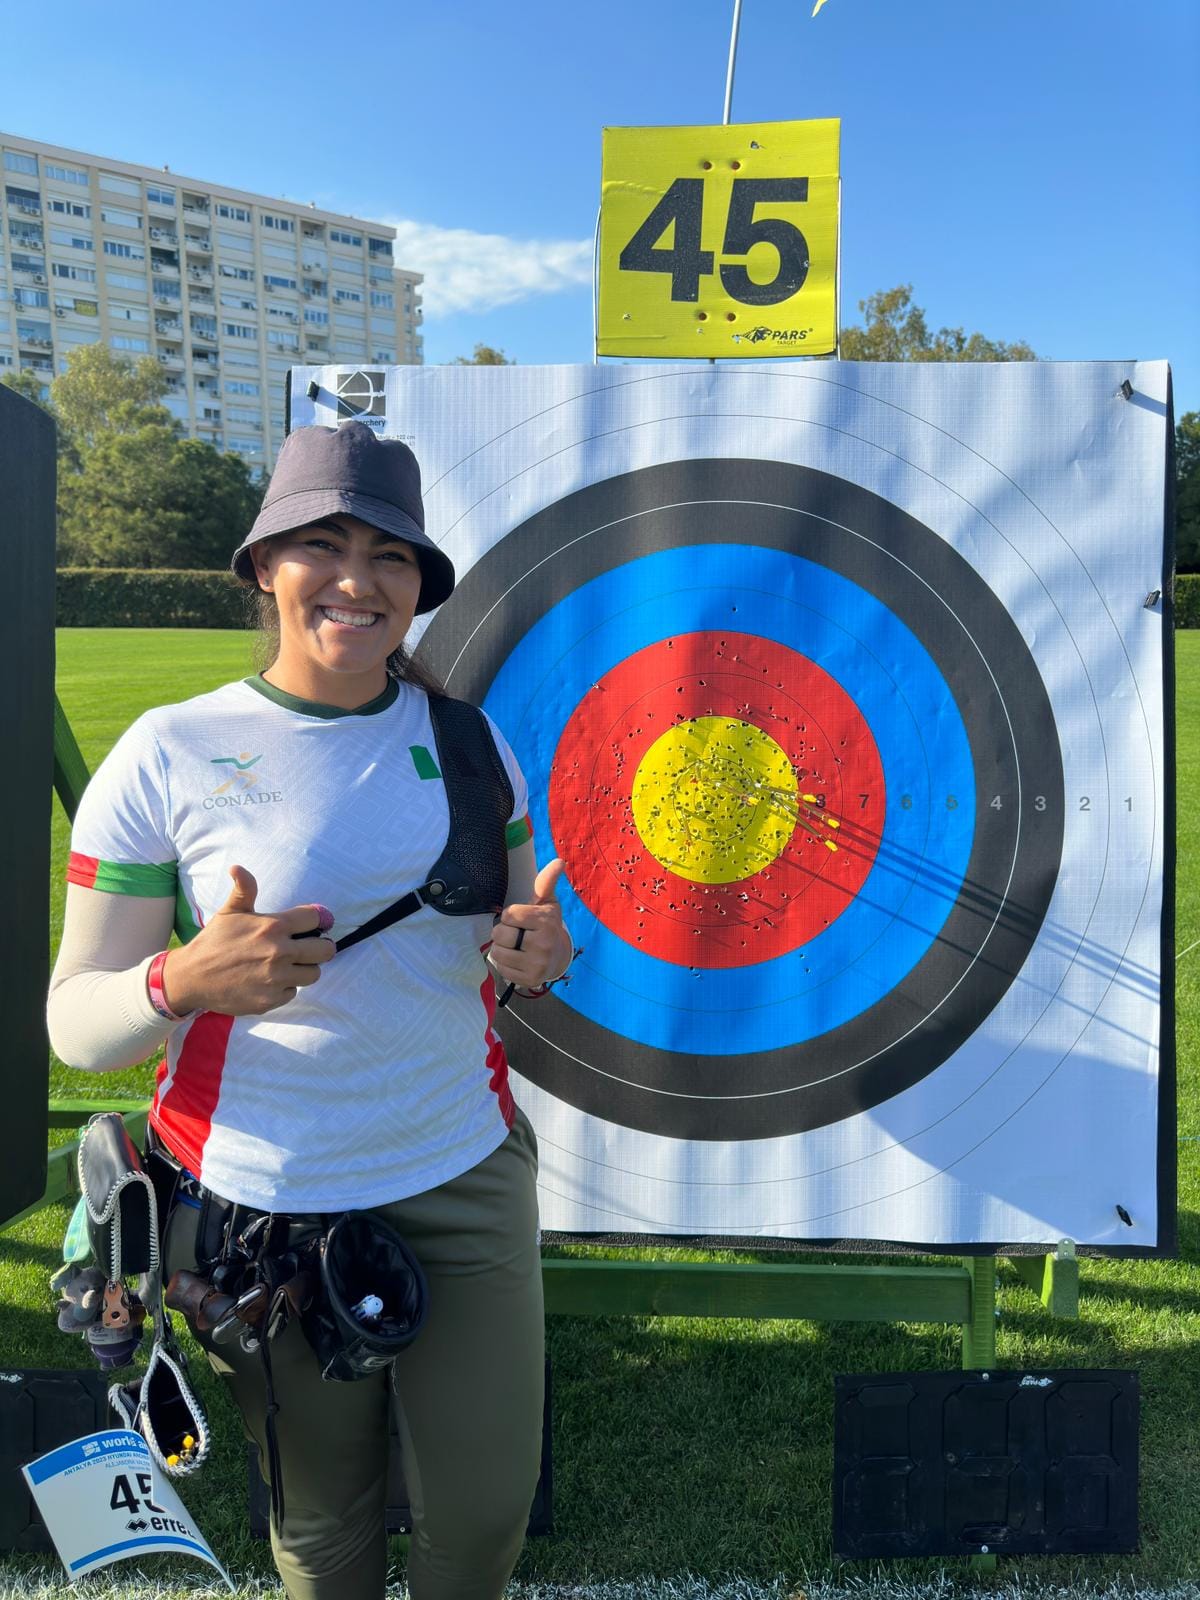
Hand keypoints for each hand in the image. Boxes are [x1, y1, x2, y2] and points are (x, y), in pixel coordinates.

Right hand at [161, 866, 335, 1016]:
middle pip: (326, 950)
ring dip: (304, 969)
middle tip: (306, 948)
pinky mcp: (271, 1000)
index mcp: (274, 926)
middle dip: (319, 947)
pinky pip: (293, 993)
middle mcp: (280, 952)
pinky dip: (284, 988)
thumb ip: (244, 889)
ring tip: (287, 965)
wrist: (192, 977)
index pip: (316, 918)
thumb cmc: (213, 941)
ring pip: (313, 974)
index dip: (315, 921)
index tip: (309, 926)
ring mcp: (276, 978)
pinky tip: (269, 981)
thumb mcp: (229, 912)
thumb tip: (237, 867)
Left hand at [488, 859, 571, 987]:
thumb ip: (546, 882)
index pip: (508, 915)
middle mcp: (543, 943)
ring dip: (502, 949)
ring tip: (515, 947)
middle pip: (500, 934)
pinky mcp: (530, 980)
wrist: (558, 956)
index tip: (522, 920)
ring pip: (497, 953)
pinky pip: (501, 969)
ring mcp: (537, 964)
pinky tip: (517, 960)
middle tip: (516, 934)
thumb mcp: (547, 902)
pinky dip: (505, 964)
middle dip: (503, 933)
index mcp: (546, 921)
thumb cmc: (547, 925)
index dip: (511, 916)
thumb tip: (559, 861)